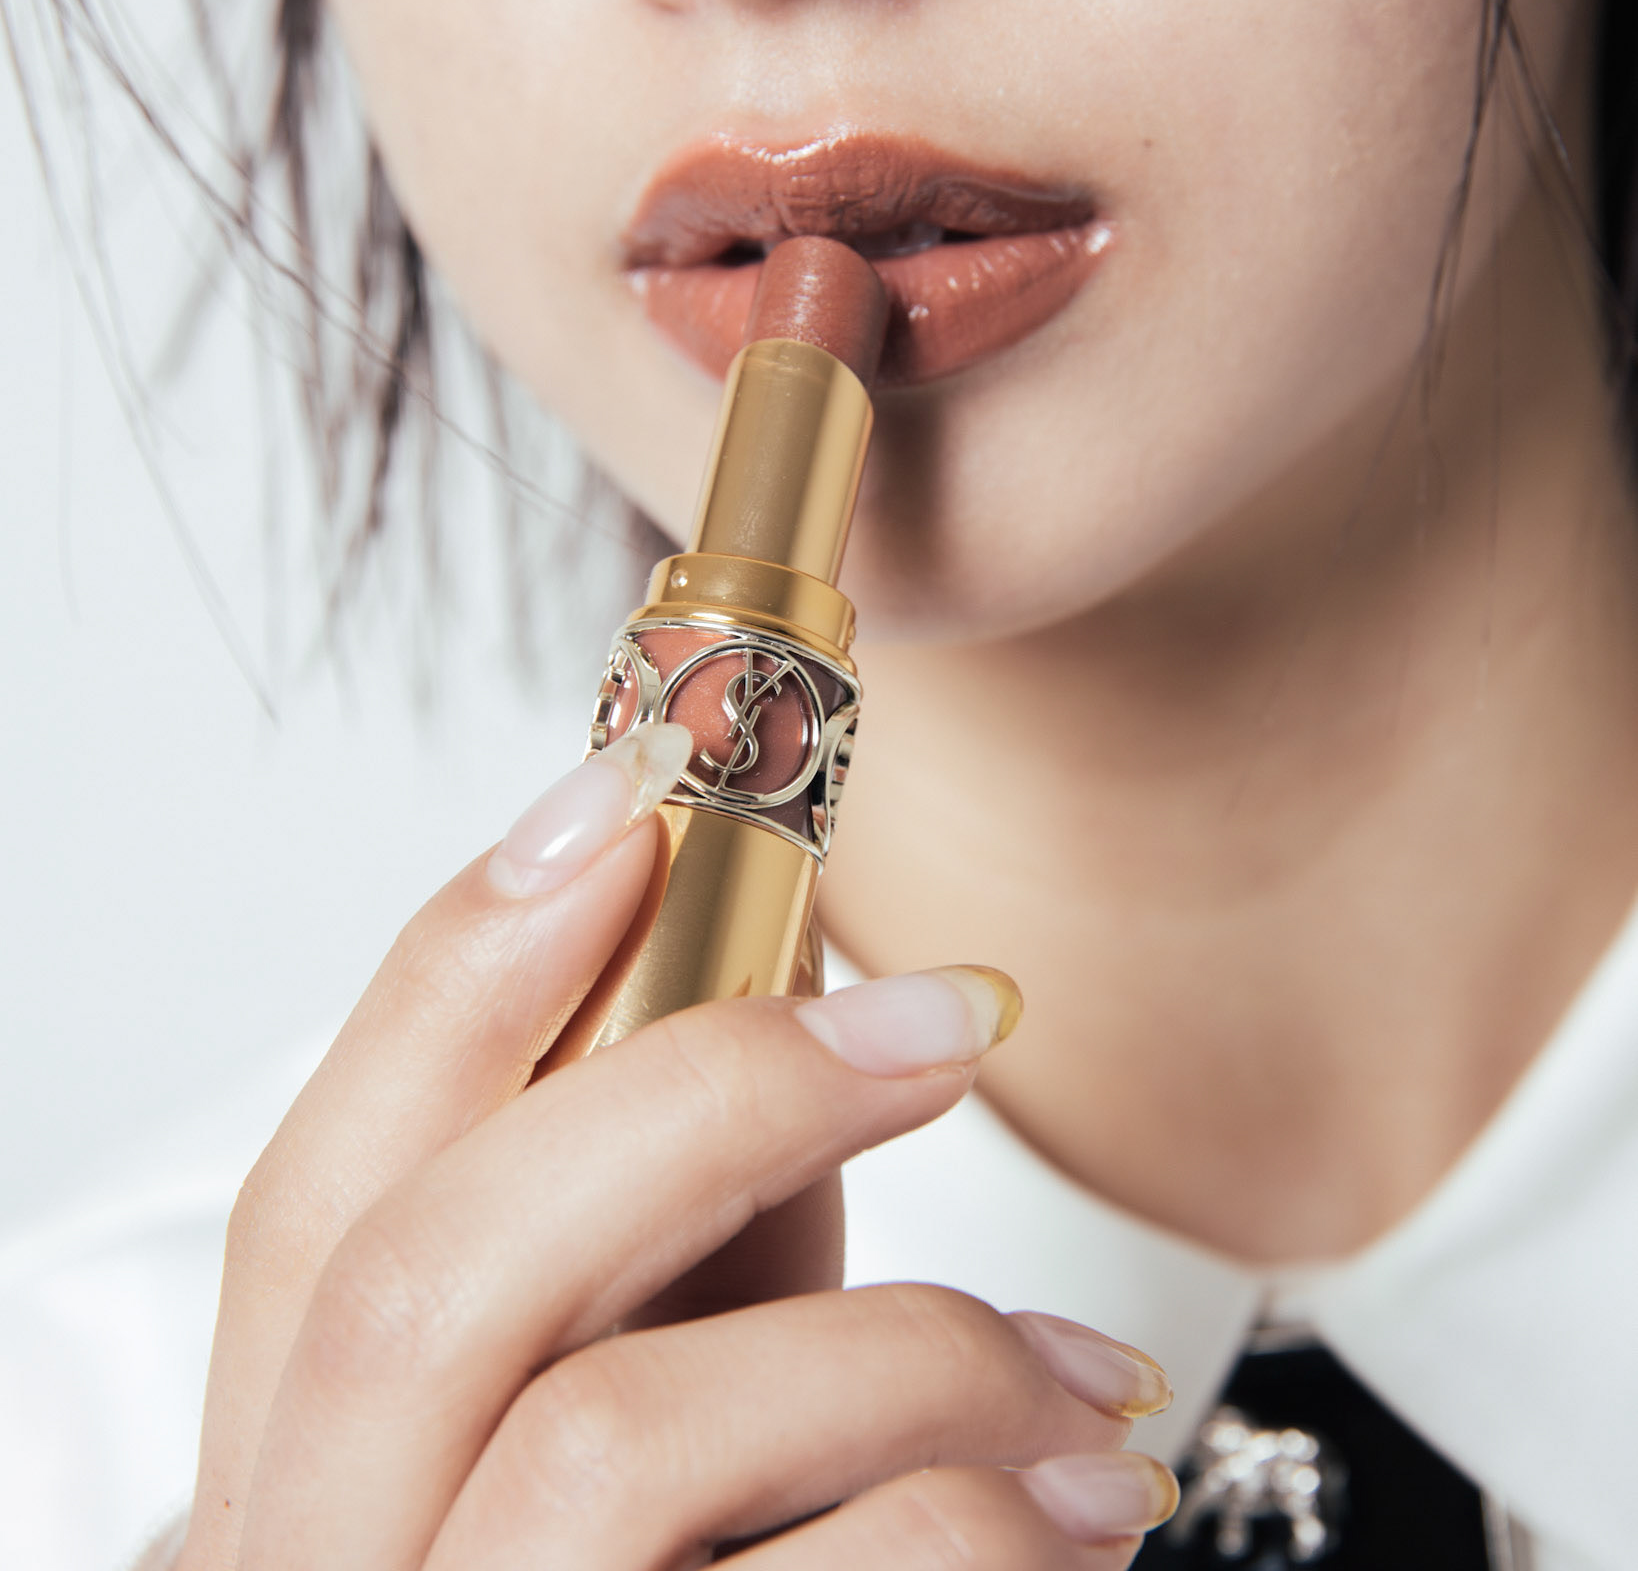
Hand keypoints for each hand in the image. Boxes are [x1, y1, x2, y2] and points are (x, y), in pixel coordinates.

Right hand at [174, 725, 1175, 1570]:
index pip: (317, 1195)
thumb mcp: (660, 1409)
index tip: (626, 794)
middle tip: (943, 1013)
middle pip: (432, 1277)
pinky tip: (1084, 1512)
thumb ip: (676, 1237)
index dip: (453, 972)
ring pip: (619, 1441)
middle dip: (704, 1090)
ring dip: (904, 1351)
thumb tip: (785, 965)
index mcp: (305, 1481)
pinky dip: (988, 1523)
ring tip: (1080, 1380)